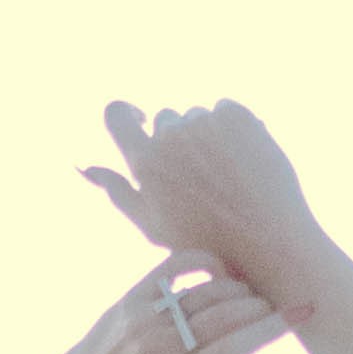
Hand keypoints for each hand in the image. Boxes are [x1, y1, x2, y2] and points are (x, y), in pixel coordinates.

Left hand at [0, 256, 291, 353]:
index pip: (234, 349)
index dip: (273, 328)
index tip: (302, 313)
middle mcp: (159, 349)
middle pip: (224, 315)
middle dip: (260, 307)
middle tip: (275, 308)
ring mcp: (142, 319)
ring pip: (205, 291)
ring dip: (238, 290)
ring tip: (251, 298)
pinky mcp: (130, 297)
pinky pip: (174, 266)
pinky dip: (204, 262)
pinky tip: (221, 273)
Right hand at [81, 97, 332, 317]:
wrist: (269, 242)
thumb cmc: (206, 243)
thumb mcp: (153, 226)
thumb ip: (118, 191)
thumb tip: (83, 165)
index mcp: (144, 162)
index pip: (115, 113)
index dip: (126, 113)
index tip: (140, 118)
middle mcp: (170, 135)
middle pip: (164, 120)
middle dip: (176, 140)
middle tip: (202, 177)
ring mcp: (204, 122)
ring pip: (198, 117)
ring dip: (207, 136)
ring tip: (228, 176)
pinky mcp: (237, 115)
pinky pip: (226, 110)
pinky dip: (234, 129)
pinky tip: (245, 162)